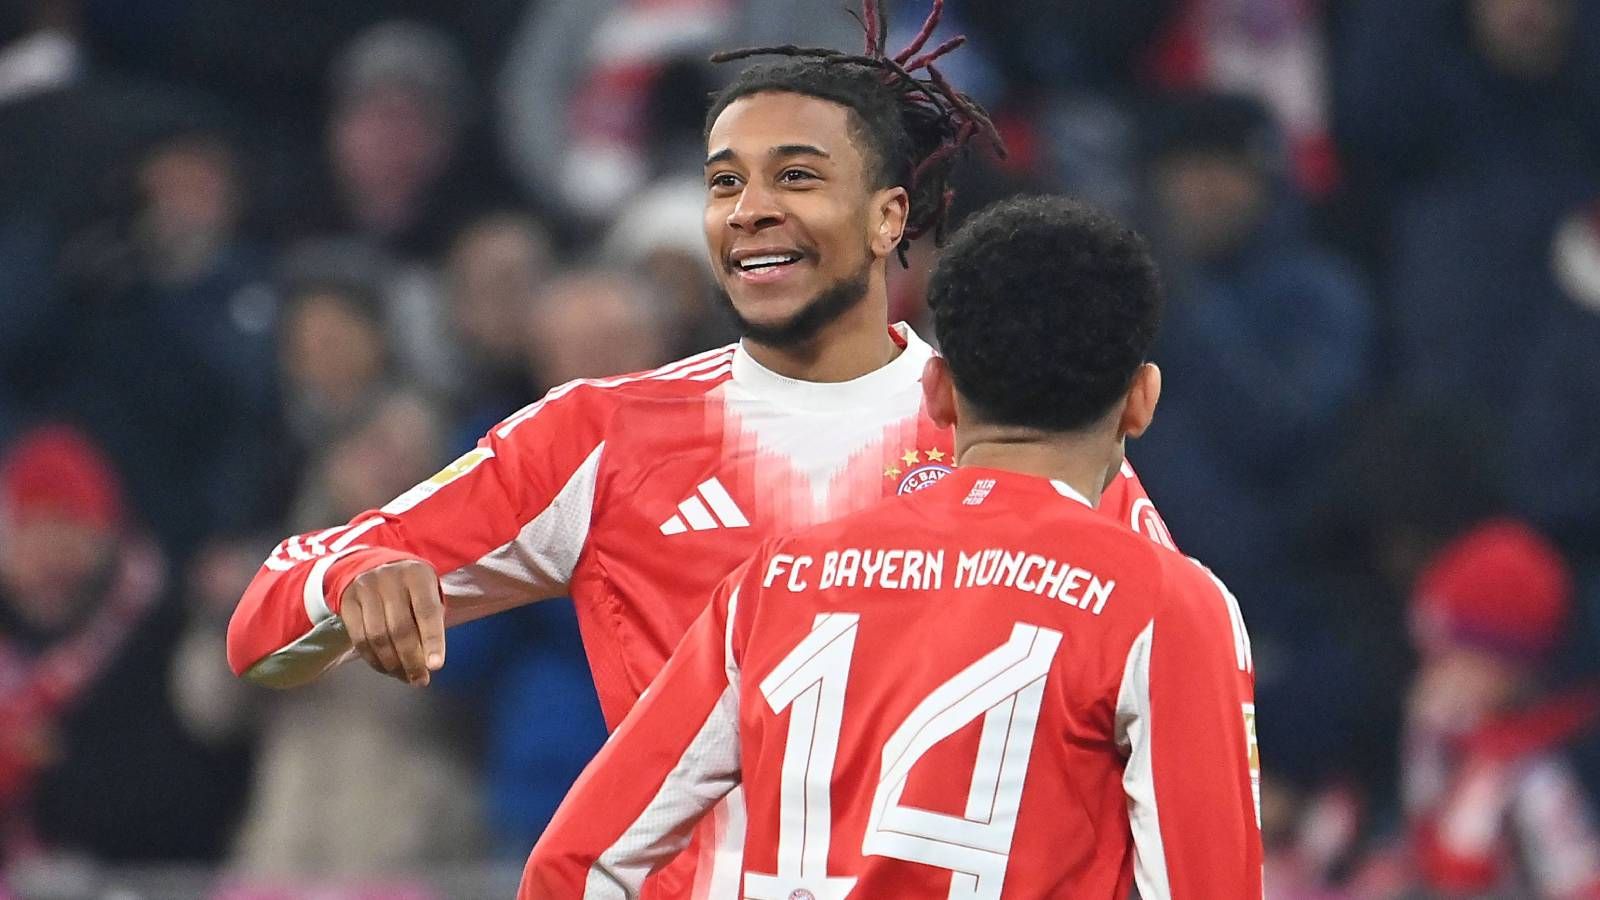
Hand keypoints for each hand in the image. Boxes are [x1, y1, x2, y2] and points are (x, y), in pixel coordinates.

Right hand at [338, 560, 445, 685]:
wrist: (373, 566)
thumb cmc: (411, 588)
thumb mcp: (427, 593)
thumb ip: (430, 622)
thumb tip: (429, 663)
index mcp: (417, 575)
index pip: (427, 611)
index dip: (432, 640)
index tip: (435, 666)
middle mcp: (389, 578)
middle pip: (400, 628)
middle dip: (411, 660)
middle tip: (420, 680)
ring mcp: (365, 589)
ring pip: (377, 637)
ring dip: (392, 664)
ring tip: (405, 676)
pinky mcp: (347, 602)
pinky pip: (359, 639)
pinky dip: (373, 659)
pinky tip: (386, 668)